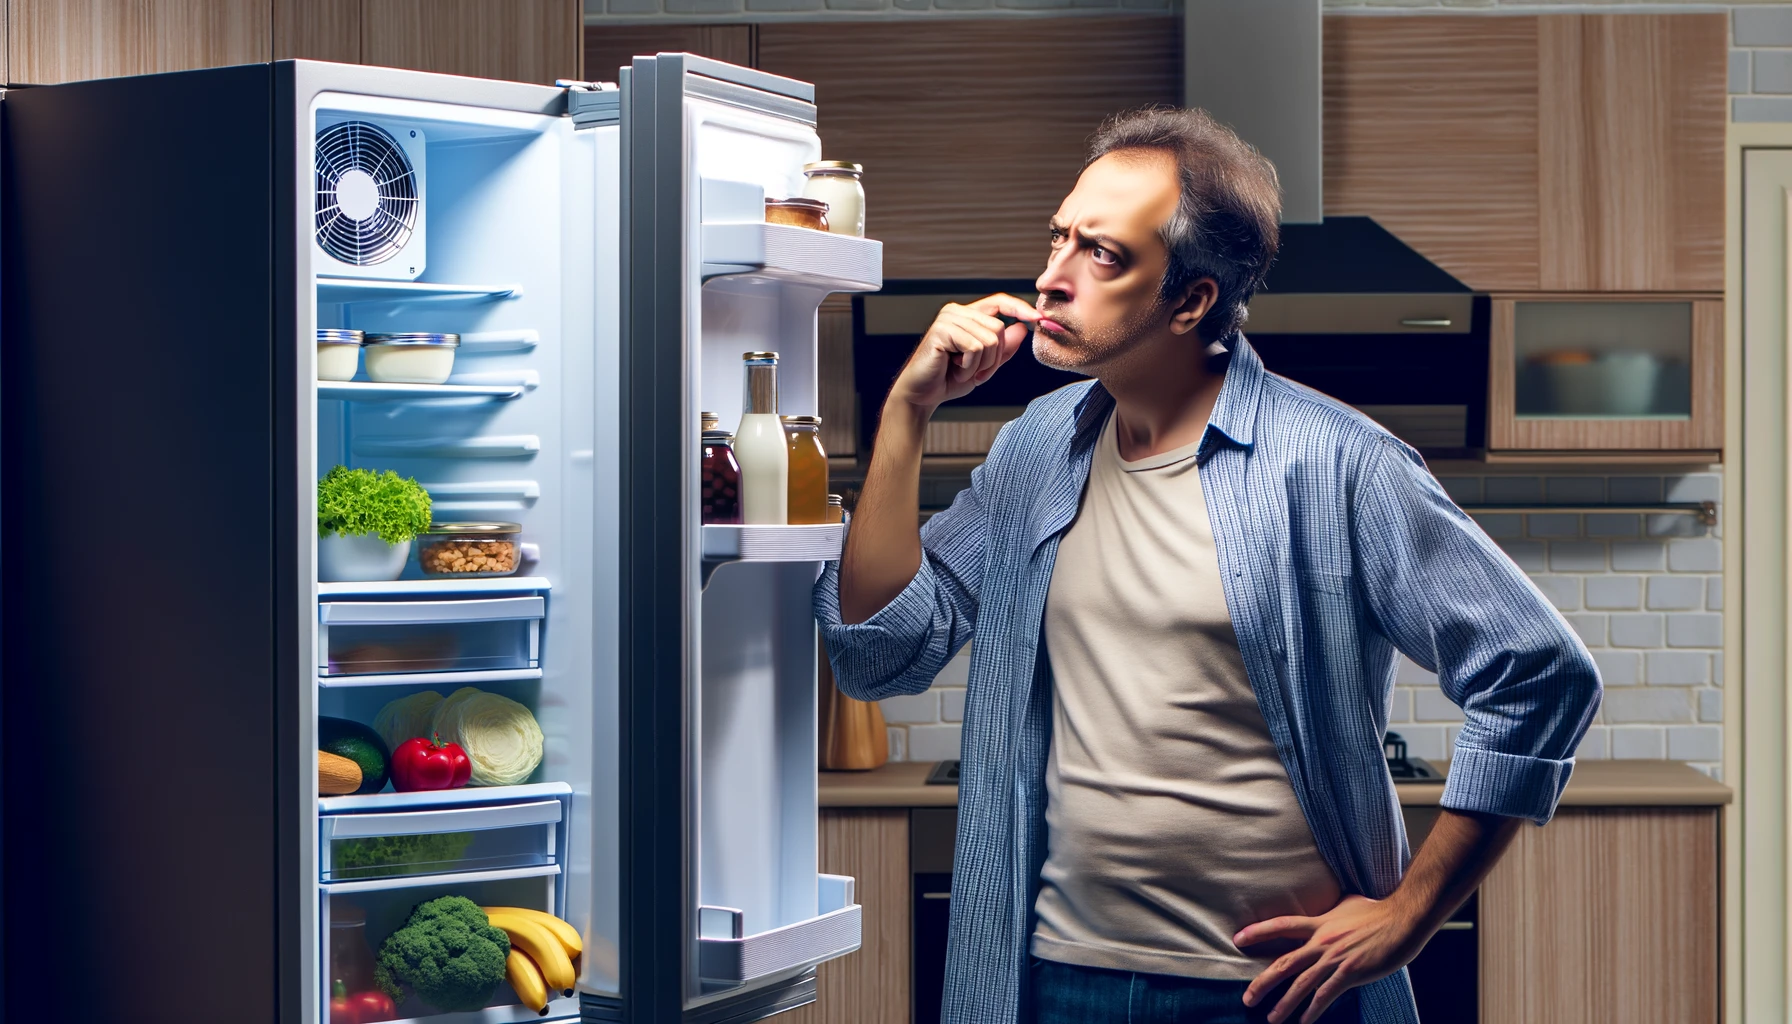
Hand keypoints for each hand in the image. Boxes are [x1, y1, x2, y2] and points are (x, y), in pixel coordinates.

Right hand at [887, 293, 1037, 413]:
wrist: (922, 395)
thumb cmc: (948, 379)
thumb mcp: (985, 365)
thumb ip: (1004, 348)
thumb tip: (1022, 328)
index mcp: (967, 315)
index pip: (999, 301)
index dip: (1019, 308)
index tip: (1037, 318)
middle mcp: (956, 312)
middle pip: (999, 328)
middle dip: (994, 358)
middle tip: (975, 371)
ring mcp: (948, 319)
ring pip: (990, 339)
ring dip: (980, 365)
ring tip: (961, 370)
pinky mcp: (941, 331)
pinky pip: (975, 348)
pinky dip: (970, 367)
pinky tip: (954, 369)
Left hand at [1234, 894, 1430, 1023]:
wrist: (1403, 919)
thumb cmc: (1378, 910)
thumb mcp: (1347, 904)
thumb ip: (1331, 911)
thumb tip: (1326, 908)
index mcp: (1319, 923)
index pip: (1281, 925)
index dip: (1258, 931)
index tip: (1238, 939)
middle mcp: (1321, 942)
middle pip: (1284, 963)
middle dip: (1263, 983)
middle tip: (1247, 998)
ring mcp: (1335, 958)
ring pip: (1301, 984)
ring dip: (1284, 1004)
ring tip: (1271, 1018)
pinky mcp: (1350, 973)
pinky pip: (1326, 996)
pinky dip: (1313, 1011)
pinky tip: (1304, 1022)